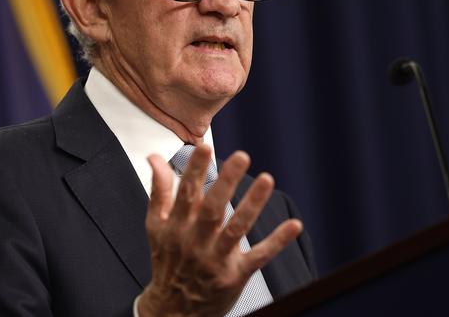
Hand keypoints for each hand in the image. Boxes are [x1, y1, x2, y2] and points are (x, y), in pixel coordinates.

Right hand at [137, 144, 302, 316]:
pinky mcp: (235, 275)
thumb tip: (154, 157)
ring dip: (252, 204)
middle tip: (242, 156)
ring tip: (267, 179)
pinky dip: (276, 242)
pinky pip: (258, 256)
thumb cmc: (166, 259)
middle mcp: (195, 241)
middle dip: (227, 181)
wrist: (172, 310)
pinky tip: (294, 225)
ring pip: (236, 229)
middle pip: (212, 208)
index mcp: (175, 226)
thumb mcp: (155, 225)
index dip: (195, 170)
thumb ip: (159, 189)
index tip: (205, 147)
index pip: (186, 193)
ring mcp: (216, 259)